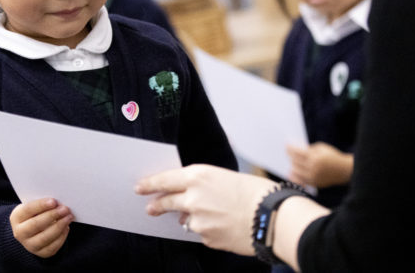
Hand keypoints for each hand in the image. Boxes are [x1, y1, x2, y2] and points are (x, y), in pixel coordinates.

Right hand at [9, 198, 73, 257]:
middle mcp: (20, 233)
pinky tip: (66, 227)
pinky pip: (53, 247)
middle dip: (52, 215)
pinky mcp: (41, 253)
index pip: (28, 210)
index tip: (54, 201)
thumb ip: (43, 204)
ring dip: (59, 226)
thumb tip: (58, 203)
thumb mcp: (34, 207)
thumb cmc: (35, 214)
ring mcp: (29, 245)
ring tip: (69, 217)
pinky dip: (62, 236)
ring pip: (45, 237)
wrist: (32, 231)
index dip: (41, 205)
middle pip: (36, 224)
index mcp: (16, 217)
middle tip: (65, 209)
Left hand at [135, 164, 275, 255]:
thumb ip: (203, 186)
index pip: (164, 179)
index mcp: (198, 176)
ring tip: (214, 215)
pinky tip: (226, 225)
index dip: (150, 184)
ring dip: (191, 218)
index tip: (140, 187)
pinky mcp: (207, 238)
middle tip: (151, 207)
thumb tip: (190, 200)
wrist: (275, 218)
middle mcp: (193, 197)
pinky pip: (202, 233)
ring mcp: (198, 220)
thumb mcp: (226, 178)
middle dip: (157, 205)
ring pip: (186, 220)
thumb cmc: (257, 193)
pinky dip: (209, 230)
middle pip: (167, 201)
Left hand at [287, 142, 353, 187]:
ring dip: (292, 165)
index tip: (286, 144)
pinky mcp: (315, 183)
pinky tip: (290, 172)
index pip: (297, 152)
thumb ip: (308, 148)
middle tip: (287, 152)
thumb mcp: (321, 148)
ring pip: (296, 171)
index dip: (290, 148)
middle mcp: (313, 168)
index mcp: (315, 157)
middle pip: (295, 161)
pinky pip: (301, 181)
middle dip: (290, 155)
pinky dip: (294, 176)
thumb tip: (294, 147)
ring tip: (291, 161)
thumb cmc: (331, 156)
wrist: (344, 170)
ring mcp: (314, 177)